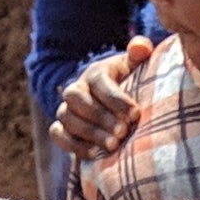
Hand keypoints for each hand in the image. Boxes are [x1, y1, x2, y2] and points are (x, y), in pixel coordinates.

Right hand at [53, 39, 148, 163]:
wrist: (119, 109)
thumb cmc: (131, 86)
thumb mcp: (137, 69)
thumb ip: (140, 54)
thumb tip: (141, 46)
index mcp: (96, 73)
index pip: (99, 82)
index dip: (116, 99)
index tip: (136, 114)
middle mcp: (77, 88)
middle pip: (77, 99)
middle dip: (100, 117)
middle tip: (123, 132)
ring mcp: (67, 109)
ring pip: (67, 117)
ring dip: (90, 133)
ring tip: (114, 145)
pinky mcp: (63, 128)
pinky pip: (58, 134)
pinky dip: (73, 145)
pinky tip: (96, 154)